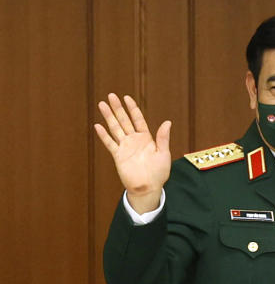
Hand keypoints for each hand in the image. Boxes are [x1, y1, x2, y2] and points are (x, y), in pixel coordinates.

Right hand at [93, 93, 171, 213]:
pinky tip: (98, 126)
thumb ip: (163, 138)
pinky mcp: (118, 156)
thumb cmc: (159, 172)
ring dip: (109, 117)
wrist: (149, 187)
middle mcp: (134, 140)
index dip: (132, 108)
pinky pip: (110, 143)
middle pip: (124, 120)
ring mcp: (125, 147)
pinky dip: (104, 135)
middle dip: (118, 108)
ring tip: (102, 105)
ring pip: (115, 128)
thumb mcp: (164, 153)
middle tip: (111, 96)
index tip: (127, 97)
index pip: (137, 119)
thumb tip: (168, 122)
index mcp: (146, 138)